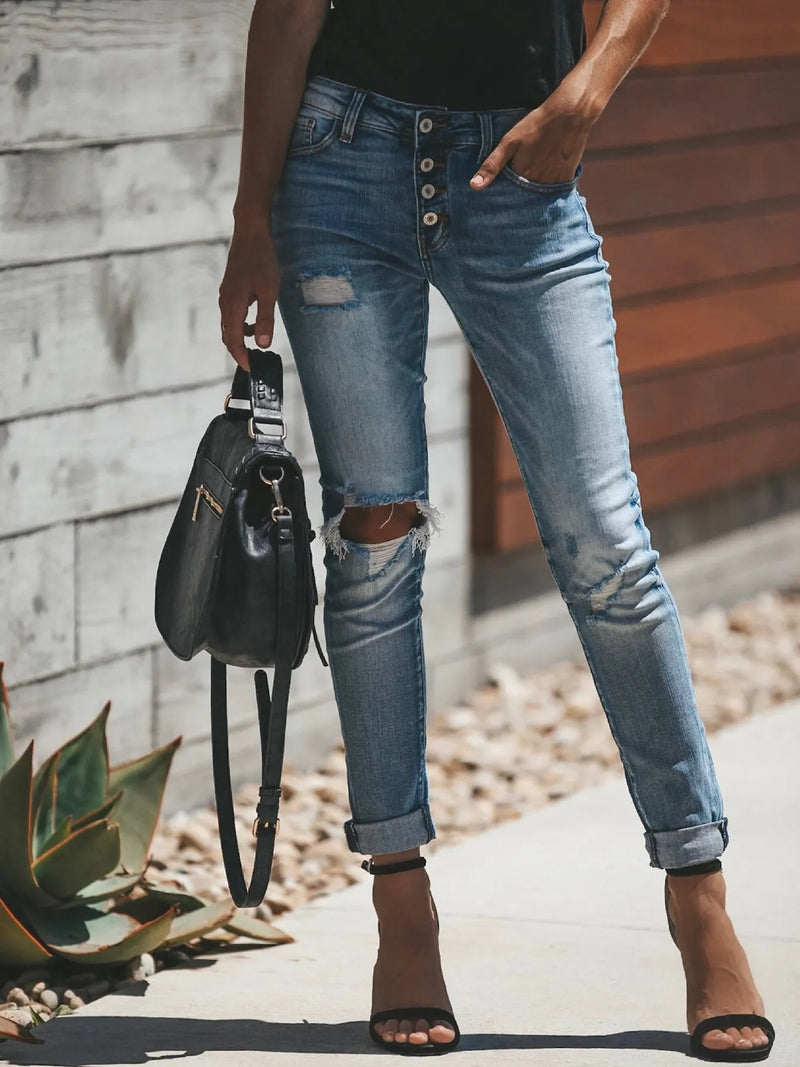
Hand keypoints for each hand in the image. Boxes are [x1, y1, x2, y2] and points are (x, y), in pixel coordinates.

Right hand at [218, 218, 279, 369]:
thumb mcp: (269, 292)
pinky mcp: (229, 291)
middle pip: (228, 337)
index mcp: (233, 306)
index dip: (242, 358)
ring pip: (229, 326)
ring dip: (241, 338)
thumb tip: (263, 344)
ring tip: (258, 344)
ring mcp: (225, 297)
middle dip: (240, 352)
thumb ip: (265, 319)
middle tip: (254, 362)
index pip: (233, 341)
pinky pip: (231, 315)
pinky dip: (241, 325)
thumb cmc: (261, 260)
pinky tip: (255, 323)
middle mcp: (225, 303)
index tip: (251, 370)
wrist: (250, 233)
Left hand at [469, 91, 592, 189]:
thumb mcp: (509, 142)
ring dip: (533, 191)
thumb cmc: (537, 125)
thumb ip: (492, 165)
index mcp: (521, 178)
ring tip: (532, 175)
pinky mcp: (566, 178)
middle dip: (519, 194)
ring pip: (539, 195)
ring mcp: (553, 183)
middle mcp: (537, 185)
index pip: (508, 194)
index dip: (504, 192)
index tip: (499, 192)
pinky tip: (545, 173)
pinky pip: (553, 190)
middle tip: (520, 176)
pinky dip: (548, 186)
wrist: (571, 114)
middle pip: (524, 196)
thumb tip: (474, 186)